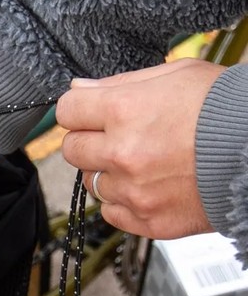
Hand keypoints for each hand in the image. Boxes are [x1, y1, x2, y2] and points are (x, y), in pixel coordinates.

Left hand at [56, 59, 224, 238]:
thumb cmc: (226, 108)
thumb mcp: (177, 75)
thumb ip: (120, 83)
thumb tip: (78, 87)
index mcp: (125, 111)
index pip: (68, 110)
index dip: (79, 109)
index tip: (89, 112)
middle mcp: (123, 154)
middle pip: (72, 149)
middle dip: (89, 140)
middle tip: (118, 137)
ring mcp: (134, 191)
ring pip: (91, 182)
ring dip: (108, 172)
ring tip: (144, 161)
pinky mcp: (147, 220)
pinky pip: (110, 212)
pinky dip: (123, 201)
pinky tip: (149, 185)